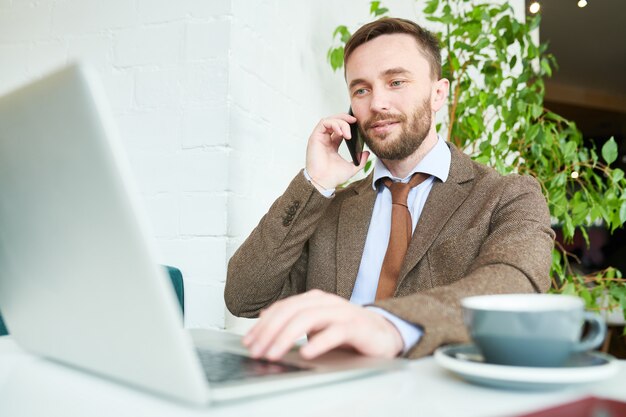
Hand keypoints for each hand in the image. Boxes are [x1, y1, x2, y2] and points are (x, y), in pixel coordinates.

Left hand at [242, 289, 403, 360]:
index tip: (249, 341)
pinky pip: (336, 332)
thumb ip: (295, 321)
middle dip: (269, 332)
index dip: (263, 324)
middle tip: (256, 351)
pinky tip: (306, 353)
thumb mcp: (317, 326)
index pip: (283, 308)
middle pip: (292, 312)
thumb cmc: (348, 332)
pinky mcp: (357, 327)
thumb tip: (265, 322)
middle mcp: (327, 302)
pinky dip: (319, 342)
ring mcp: (342, 313)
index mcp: (315, 300)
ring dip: (287, 337)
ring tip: (273, 353)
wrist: (384, 334)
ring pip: (309, 319)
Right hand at [305, 113, 369, 189]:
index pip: (339, 129)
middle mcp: (325, 140)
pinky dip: (334, 124)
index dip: (348, 124)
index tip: (357, 124)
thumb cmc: (333, 177)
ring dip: (341, 122)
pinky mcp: (315, 137)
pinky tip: (341, 132)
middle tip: (354, 121)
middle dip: (345, 118)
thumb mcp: (352, 167)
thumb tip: (367, 153)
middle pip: (334, 121)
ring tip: (348, 133)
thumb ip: (360, 160)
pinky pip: (324, 123)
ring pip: (330, 120)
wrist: (324, 182)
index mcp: (332, 145)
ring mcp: (320, 138)